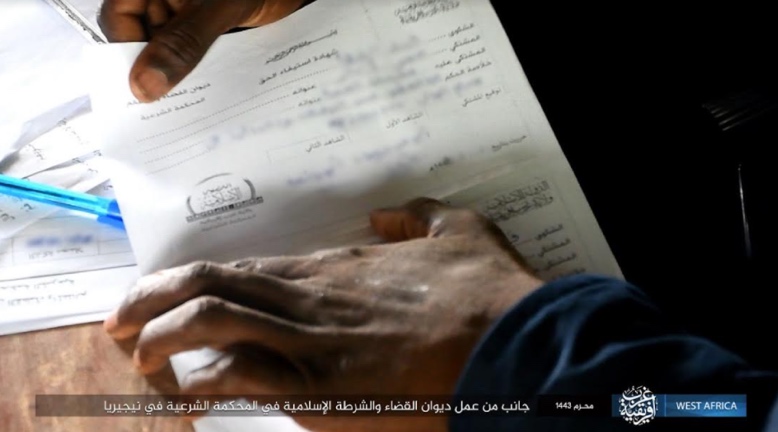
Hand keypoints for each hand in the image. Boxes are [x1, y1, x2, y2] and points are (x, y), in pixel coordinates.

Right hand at [98, 0, 305, 101]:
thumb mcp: (220, 7)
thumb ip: (184, 41)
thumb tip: (144, 86)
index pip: (120, 19)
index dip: (126, 54)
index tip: (141, 92)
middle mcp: (169, 0)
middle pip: (146, 40)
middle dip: (159, 72)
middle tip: (169, 113)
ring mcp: (192, 14)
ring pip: (175, 51)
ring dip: (187, 77)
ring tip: (196, 110)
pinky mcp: (217, 29)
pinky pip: (203, 54)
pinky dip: (210, 72)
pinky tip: (219, 95)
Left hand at [104, 197, 542, 431]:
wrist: (510, 342)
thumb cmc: (484, 292)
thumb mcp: (459, 230)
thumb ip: (418, 215)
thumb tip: (391, 215)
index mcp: (332, 268)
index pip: (239, 266)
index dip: (187, 281)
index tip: (158, 296)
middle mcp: (308, 299)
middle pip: (207, 286)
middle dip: (149, 301)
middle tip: (117, 323)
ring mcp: (311, 344)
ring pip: (211, 325)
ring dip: (162, 342)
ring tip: (138, 362)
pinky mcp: (323, 392)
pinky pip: (244, 379)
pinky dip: (205, 385)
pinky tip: (186, 397)